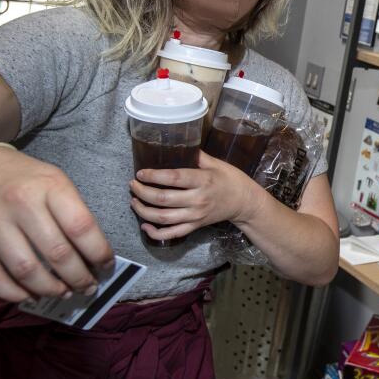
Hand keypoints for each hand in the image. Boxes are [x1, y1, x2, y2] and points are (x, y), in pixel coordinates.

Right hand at [0, 148, 113, 301]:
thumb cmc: (23, 178)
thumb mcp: (54, 181)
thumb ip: (72, 212)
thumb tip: (92, 255)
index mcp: (49, 186)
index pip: (81, 227)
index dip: (98, 253)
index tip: (106, 266)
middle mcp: (20, 203)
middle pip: (57, 253)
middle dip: (79, 278)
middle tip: (88, 287)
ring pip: (26, 270)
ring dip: (50, 289)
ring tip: (63, 292)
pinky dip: (13, 294)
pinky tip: (29, 295)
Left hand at [129, 152, 264, 243]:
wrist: (245, 202)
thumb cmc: (231, 180)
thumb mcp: (216, 163)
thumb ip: (196, 156)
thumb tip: (177, 144)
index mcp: (202, 180)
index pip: (173, 178)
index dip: (153, 176)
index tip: (140, 173)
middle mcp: (197, 200)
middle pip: (163, 199)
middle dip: (143, 192)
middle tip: (133, 185)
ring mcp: (195, 215)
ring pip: (163, 218)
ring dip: (144, 211)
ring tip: (134, 201)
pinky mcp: (195, 226)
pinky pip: (172, 234)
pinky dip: (156, 233)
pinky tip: (145, 225)